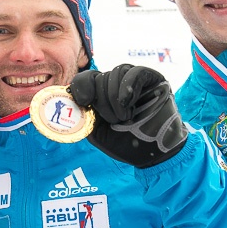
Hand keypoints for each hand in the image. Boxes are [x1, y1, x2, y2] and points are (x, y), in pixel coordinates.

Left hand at [69, 64, 186, 167]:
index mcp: (102, 95)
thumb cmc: (127, 144)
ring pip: (117, 72)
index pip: (87, 79)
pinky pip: (137, 72)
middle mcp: (117, 85)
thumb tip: (71, 99)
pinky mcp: (154, 80)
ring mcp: (135, 81)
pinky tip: (127, 102)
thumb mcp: (98, 133)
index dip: (81, 85)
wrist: (155, 155)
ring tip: (125, 117)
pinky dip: (128, 85)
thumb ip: (84, 116)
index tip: (83, 100)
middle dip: (103, 101)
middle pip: (101, 77)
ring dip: (115, 97)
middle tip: (114, 120)